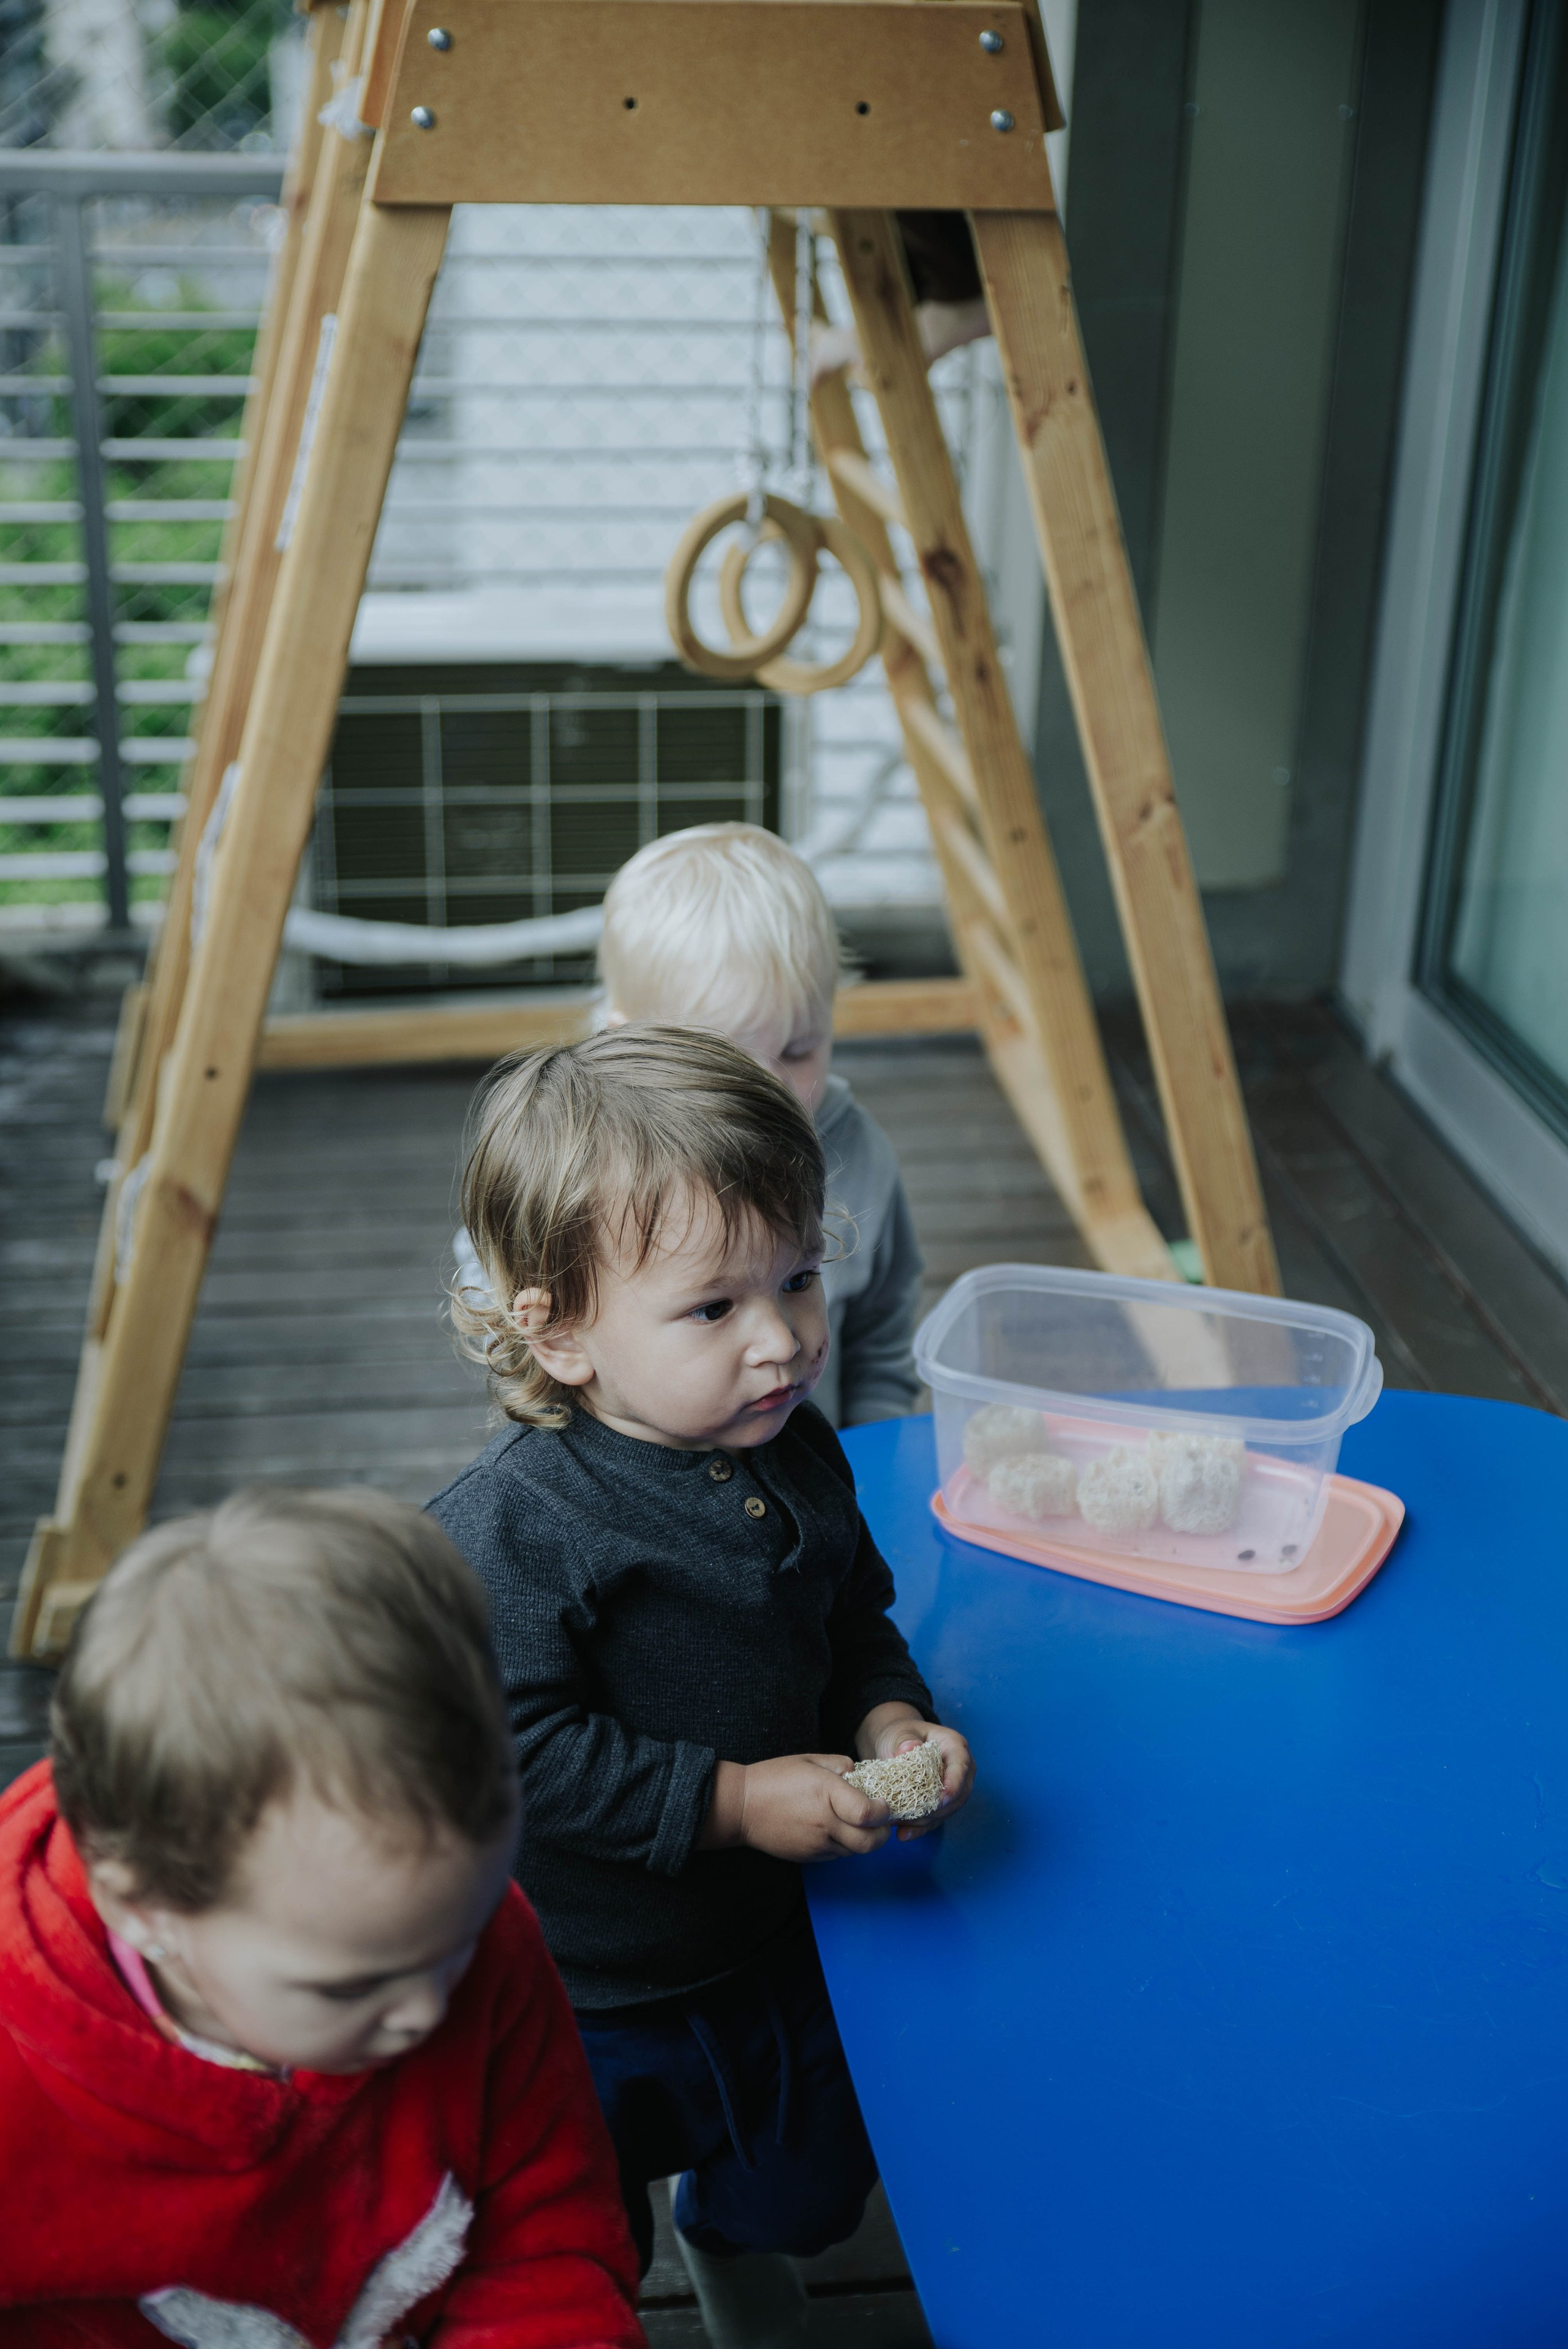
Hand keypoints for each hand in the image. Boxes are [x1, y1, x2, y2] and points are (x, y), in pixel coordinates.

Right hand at [699, 1754, 891, 1862]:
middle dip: (881, 1835)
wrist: (741, 1807)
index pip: (868, 1814)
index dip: (883, 1812)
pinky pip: (837, 1855)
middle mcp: (824, 1822)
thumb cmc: (774, 1778)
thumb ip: (840, 1764)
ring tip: (854, 1823)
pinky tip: (833, 1830)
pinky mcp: (808, 1857)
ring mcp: (816, 1844)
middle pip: (869, 1843)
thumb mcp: (810, 1760)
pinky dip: (843, 1845)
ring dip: (862, 1840)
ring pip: (854, 1851)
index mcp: (826, 1793)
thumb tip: (861, 1774)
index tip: (883, 1804)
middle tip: (879, 1822)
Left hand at [857, 1704, 974, 1841]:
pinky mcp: (942, 1804)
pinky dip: (920, 1828)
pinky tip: (903, 1834)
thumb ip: (904, 1740)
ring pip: (947, 1811)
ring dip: (925, 1821)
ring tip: (901, 1824)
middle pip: (958, 1794)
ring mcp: (953, 1788)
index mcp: (955, 1746)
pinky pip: (935, 1820)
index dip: (954, 1783)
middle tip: (913, 1816)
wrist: (895, 1746)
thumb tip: (908, 1749)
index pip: (961, 1766)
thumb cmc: (900, 1735)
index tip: (942, 1798)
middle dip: (936, 1809)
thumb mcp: (898, 1733)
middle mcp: (960, 1769)